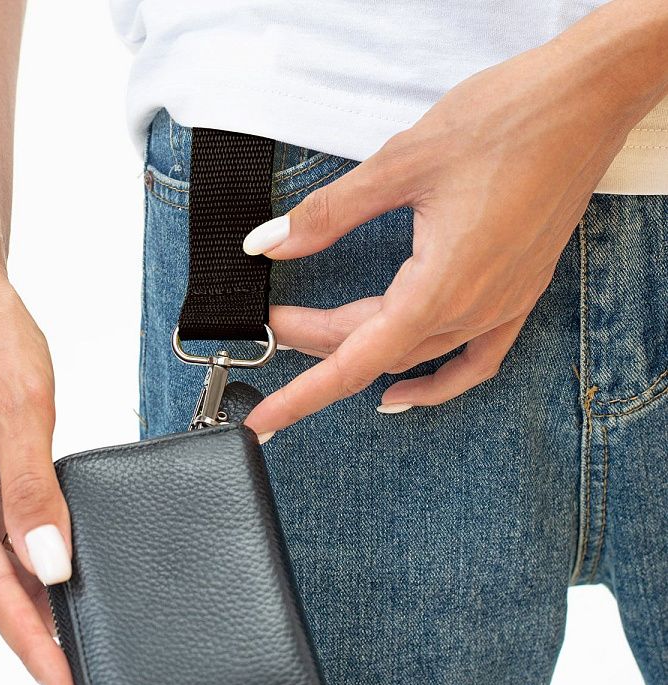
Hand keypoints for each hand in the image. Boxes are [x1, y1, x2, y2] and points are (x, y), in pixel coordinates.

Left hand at [242, 36, 645, 433]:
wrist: (588, 98)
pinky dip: (436, 381)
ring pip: (416, 351)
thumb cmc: (506, 119)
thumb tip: (270, 244)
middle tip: (276, 318)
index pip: (355, 361)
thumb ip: (328, 214)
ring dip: (363, 347)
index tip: (264, 418)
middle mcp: (474, 308)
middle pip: (378, 350)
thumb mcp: (399, 164)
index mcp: (440, 285)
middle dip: (318, 340)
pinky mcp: (518, 294)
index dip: (303, 394)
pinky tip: (403, 389)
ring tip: (317, 332)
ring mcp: (502, 305)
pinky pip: (474, 359)